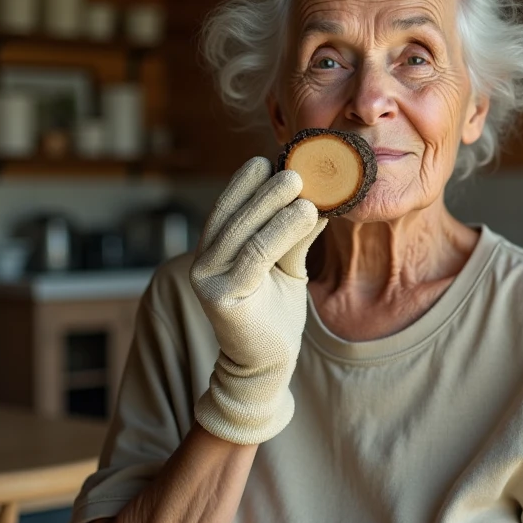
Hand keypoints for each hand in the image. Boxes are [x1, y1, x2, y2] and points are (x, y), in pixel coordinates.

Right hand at [189, 156, 325, 444]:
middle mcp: (203, 261)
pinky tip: (306, 214)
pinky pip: (255, 257)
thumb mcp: (288, 264)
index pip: (228, 208)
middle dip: (265, 189)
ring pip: (246, 233)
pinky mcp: (220, 297)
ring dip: (275, 205)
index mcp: (214, 250)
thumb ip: (294, 233)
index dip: (246, 182)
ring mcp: (207, 279)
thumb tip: (319, 197)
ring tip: (303, 186)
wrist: (267, 364)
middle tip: (294, 167)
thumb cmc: (275, 312)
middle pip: (235, 216)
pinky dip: (281, 232)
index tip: (272, 157)